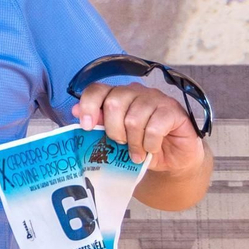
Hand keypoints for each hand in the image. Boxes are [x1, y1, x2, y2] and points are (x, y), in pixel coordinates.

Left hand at [73, 81, 205, 174]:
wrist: (173, 158)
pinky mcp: (173, 110)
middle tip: (121, 144)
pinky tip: (152, 149)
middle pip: (114, 104)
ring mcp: (156, 99)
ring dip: (134, 142)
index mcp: (119, 95)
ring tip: (137, 152)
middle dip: (114, 131)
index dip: (88, 106)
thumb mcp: (118, 138)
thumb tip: (74, 111)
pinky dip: (150, 144)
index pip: (97, 90)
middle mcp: (137, 92)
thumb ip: (99, 123)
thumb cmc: (143, 145)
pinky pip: (154, 127)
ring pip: (133, 119)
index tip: (86, 127)